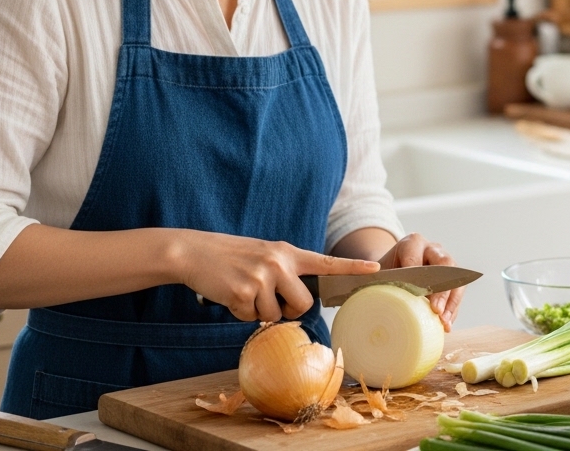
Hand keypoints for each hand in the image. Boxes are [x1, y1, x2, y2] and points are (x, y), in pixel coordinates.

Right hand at [175, 230, 379, 322]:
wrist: (194, 251)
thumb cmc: (231, 257)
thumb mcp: (264, 255)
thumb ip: (285, 271)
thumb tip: (298, 302)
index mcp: (288, 252)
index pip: (326, 261)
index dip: (351, 268)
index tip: (375, 268)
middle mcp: (279, 262)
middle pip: (304, 304)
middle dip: (288, 310)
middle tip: (268, 299)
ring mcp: (262, 276)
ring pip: (276, 315)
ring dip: (259, 311)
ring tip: (243, 290)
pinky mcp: (244, 291)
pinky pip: (252, 318)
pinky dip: (240, 313)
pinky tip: (230, 295)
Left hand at [377, 233, 461, 330]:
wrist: (393, 271)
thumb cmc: (383, 273)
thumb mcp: (377, 272)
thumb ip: (372, 278)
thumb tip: (374, 291)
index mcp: (413, 243)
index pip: (417, 257)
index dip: (418, 276)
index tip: (418, 295)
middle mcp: (432, 249)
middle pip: (445, 264)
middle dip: (442, 289)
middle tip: (436, 309)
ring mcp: (444, 263)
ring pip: (456, 279)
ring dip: (451, 303)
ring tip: (444, 322)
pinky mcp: (451, 278)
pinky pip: (457, 293)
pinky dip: (452, 310)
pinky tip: (446, 324)